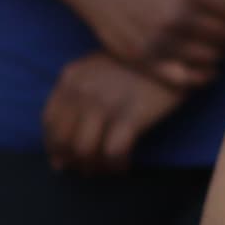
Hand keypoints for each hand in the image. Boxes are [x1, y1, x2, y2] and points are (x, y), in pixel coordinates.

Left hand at [43, 53, 184, 174]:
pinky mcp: (130, 115)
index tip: (64, 160)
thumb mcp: (98, 67)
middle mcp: (82, 90)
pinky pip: (113, 152)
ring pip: (84, 150)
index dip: (54, 146)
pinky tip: (123, 166)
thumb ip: (78, 92)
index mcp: (71, 77)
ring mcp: (105, 103)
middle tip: (87, 170)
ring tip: (105, 170)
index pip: (49, 121)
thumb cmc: (138, 64)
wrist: (175, 54)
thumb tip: (65, 133)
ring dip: (93, 166)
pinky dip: (116, 165)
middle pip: (63, 139)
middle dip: (73, 161)